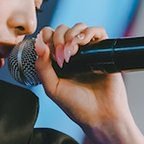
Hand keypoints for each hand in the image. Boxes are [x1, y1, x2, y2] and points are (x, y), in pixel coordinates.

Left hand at [34, 23, 133, 138]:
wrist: (101, 116)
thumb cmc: (78, 106)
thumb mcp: (52, 88)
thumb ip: (42, 68)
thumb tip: (40, 45)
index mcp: (58, 61)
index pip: (50, 37)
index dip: (47, 39)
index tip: (50, 53)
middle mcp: (73, 54)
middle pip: (63, 29)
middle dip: (59, 37)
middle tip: (61, 56)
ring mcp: (89, 51)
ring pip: (79, 27)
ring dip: (72, 34)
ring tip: (72, 51)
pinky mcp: (104, 51)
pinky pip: (98, 31)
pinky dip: (89, 32)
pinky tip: (83, 43)